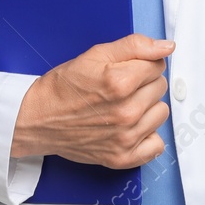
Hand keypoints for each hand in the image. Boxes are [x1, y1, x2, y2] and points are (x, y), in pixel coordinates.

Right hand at [10, 33, 172, 168]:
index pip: (157, 65)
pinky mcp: (122, 158)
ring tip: (123, 106)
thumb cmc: (64, 87)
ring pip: (161, 113)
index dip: (142, 63)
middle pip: (160, 87)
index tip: (126, 69)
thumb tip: (167, 47)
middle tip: (120, 87)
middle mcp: (126, 112)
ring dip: (147, 107)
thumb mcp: (96, 54)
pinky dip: (147, 136)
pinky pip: (157, 145)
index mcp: (120, 83)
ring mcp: (125, 138)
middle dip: (144, 83)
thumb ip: (135, 46)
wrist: (38, 119)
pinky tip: (130, 128)